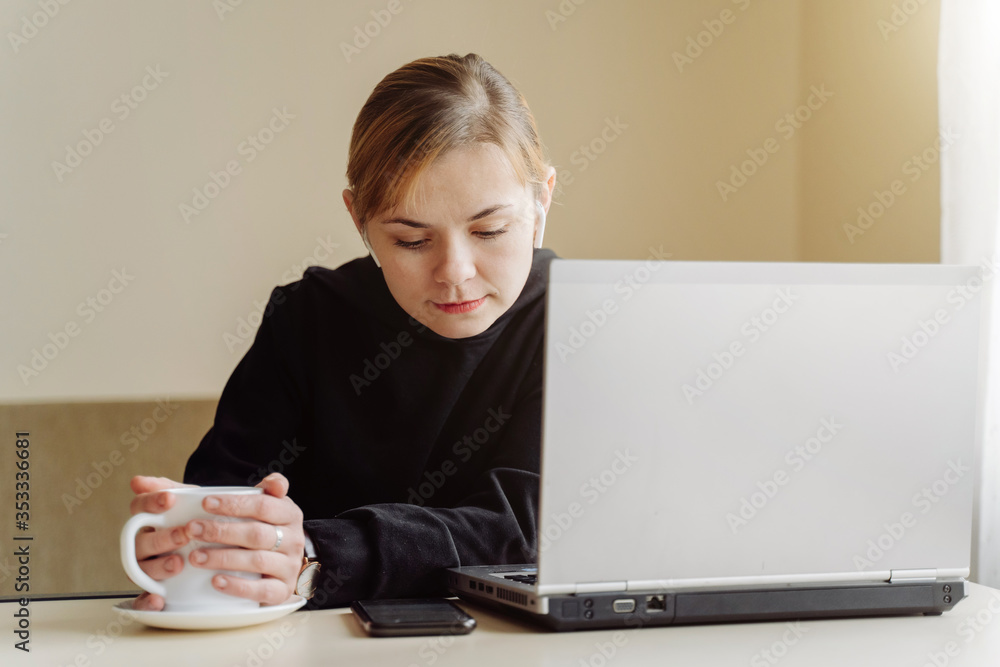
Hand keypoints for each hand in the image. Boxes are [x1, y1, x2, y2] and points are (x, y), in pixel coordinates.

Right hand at [128, 475, 197, 611]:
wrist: (220, 544)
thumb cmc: (200, 520)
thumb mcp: (192, 502)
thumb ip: (174, 488)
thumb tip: (137, 480)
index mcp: (148, 520)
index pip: (139, 507)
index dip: (152, 502)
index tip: (171, 498)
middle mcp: (143, 543)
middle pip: (141, 541)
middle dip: (162, 538)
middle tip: (185, 533)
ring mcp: (148, 566)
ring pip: (141, 568)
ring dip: (158, 566)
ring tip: (178, 563)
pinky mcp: (155, 588)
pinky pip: (142, 598)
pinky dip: (147, 601)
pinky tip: (158, 600)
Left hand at [183, 473, 305, 605]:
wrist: (287, 563)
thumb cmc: (268, 529)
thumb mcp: (271, 505)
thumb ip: (267, 490)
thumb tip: (275, 482)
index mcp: (289, 514)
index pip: (263, 505)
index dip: (234, 504)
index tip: (206, 503)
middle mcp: (294, 540)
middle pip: (256, 534)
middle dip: (221, 531)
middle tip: (191, 529)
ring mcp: (289, 566)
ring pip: (257, 561)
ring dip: (223, 558)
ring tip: (195, 556)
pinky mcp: (283, 590)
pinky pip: (262, 591)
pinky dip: (238, 586)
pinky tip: (216, 581)